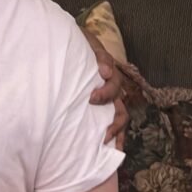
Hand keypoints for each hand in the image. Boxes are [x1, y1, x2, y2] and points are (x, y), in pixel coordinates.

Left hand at [83, 30, 127, 146]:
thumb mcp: (88, 42)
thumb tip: (105, 72)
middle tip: (103, 135)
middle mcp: (112, 87)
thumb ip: (98, 55)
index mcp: (109, 72)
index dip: (105, 93)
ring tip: (111, 149)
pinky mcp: (99, 104)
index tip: (91, 98)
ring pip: (119, 118)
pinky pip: (110, 120)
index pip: (114, 85)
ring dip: (117, 134)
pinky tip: (107, 148)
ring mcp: (107, 97)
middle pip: (120, 108)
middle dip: (114, 124)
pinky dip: (113, 135)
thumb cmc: (79, 41)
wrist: (71, 41)